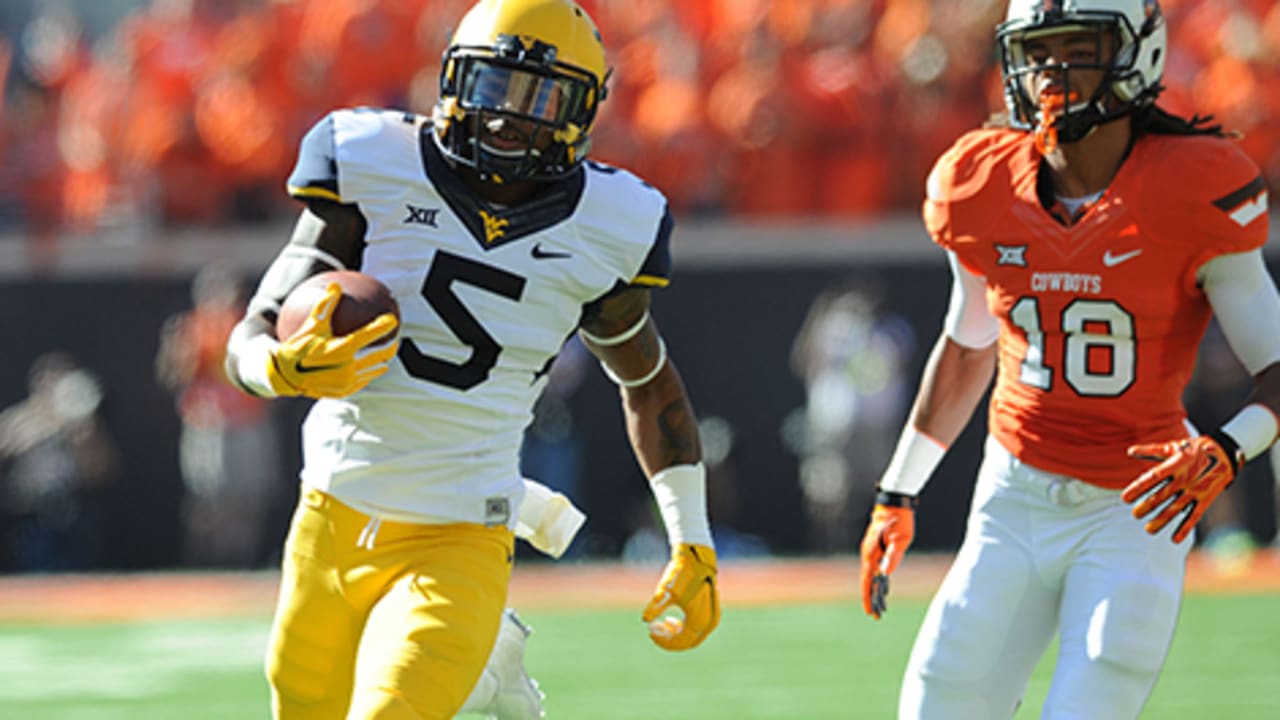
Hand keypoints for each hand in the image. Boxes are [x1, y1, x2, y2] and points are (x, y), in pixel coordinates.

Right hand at [268, 283, 399, 397]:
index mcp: (342, 349)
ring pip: (376, 369)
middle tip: (396, 336)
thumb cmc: (297, 347)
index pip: (371, 335)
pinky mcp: (346, 391)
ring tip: (389, 351)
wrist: (284, 376)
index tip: (392, 319)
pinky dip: (372, 371)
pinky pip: (365, 379)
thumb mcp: (310, 325)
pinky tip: (374, 365)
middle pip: (381, 354)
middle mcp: (349, 366)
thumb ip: (325, 305)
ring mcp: (348, 381)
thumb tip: (335, 285)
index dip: (384, 326)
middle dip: (392, 344)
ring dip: (385, 359)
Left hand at [642, 544, 718, 650]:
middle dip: (670, 639)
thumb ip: (655, 608)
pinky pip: (698, 629)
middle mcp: (708, 623)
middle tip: (655, 629)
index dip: (663, 640)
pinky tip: (672, 619)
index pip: (680, 642)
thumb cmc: (681, 574)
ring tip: (663, 622)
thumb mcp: (665, 592)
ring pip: (693, 636)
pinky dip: (684, 628)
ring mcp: (712, 617)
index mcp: (698, 621)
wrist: (697, 558)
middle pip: (688, 643)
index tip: (650, 631)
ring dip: (677, 633)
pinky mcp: (711, 611)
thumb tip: (645, 620)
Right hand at [859, 498, 914, 618]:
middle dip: (871, 598)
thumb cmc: (899, 520)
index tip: (869, 612)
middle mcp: (867, 553)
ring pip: (870, 574)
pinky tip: (883, 586)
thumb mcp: (900, 540)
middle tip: (876, 615)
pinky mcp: (874, 547)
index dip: (868, 598)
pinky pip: (874, 567)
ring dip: (874, 590)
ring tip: (880, 606)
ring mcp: (869, 549)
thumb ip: (893, 557)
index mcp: (871, 553)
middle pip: (867, 580)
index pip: (868, 580)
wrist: (894, 502)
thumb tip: (886, 574)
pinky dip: (877, 579)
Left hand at [1123, 434, 1240, 543]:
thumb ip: (1151, 451)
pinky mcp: (1206, 498)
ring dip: (1162, 520)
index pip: (1152, 478)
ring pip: (1176, 509)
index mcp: (1174, 464)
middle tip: (1135, 515)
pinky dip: (1185, 528)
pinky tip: (1175, 539)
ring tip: (1148, 530)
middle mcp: (1184, 478)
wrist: (1227, 452)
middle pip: (1162, 495)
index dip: (1137, 489)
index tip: (1125, 498)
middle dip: (1147, 506)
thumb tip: (1130, 451)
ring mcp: (1196, 490)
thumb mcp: (1174, 447)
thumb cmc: (1195, 447)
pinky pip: (1195, 516)